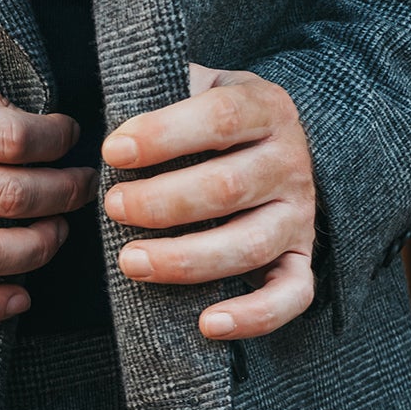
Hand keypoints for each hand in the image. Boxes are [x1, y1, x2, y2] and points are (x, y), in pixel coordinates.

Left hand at [100, 63, 315, 340]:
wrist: (275, 141)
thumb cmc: (213, 118)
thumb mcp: (197, 85)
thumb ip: (163, 87)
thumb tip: (109, 116)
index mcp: (266, 108)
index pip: (221, 117)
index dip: (165, 135)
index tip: (113, 151)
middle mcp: (290, 161)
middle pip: (228, 187)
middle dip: (162, 202)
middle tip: (112, 207)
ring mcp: (299, 214)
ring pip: (249, 245)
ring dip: (186, 259)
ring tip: (130, 262)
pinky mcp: (301, 258)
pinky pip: (291, 295)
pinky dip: (254, 316)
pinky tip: (207, 323)